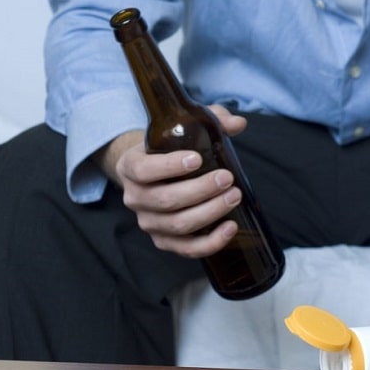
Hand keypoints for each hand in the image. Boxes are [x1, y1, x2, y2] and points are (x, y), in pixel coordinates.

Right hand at [99, 105, 247, 257]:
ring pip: (178, 225)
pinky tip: (231, 227)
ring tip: (234, 196)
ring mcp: (148, 222)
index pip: (143, 170)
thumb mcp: (184, 129)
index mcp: (131, 166)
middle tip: (227, 179)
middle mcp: (134, 197)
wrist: (155, 174)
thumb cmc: (171, 149)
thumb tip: (238, 123)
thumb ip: (211, 120)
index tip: (197, 159)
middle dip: (201, 190)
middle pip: (166, 200)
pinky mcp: (164, 241)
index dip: (169, 167)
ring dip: (210, 212)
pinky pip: (187, 249)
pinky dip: (211, 242)